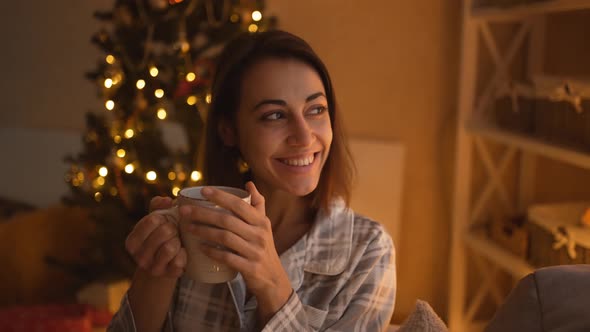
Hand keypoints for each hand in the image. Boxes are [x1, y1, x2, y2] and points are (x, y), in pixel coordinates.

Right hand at [125, 196, 186, 277]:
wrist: (165, 265)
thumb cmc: (161, 237)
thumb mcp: (155, 221)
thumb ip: (158, 206)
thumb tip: (167, 201)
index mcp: (132, 241)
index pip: (152, 220)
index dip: (164, 217)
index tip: (165, 221)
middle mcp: (139, 256)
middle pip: (164, 231)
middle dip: (173, 228)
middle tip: (174, 232)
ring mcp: (153, 268)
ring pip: (170, 247)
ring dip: (178, 241)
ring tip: (177, 241)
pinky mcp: (168, 275)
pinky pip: (179, 261)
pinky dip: (184, 254)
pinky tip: (181, 252)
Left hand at [181, 182, 291, 318]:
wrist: (273, 279)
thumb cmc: (264, 248)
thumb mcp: (264, 226)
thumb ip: (258, 204)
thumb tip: (249, 184)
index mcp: (261, 222)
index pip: (240, 204)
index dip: (221, 196)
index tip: (203, 190)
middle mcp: (259, 234)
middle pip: (227, 220)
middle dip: (203, 214)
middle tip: (184, 211)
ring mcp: (255, 252)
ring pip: (225, 238)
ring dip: (204, 231)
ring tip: (188, 227)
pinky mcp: (249, 268)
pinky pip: (227, 257)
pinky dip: (212, 252)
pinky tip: (200, 248)